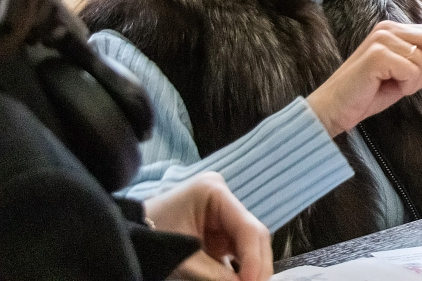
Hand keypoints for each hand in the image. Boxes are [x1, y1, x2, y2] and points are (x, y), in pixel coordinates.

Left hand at [143, 172, 270, 280]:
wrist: (120, 237)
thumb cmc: (147, 240)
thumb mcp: (181, 258)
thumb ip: (214, 275)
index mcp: (215, 192)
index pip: (248, 228)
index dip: (254, 260)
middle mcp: (224, 200)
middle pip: (254, 236)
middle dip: (257, 266)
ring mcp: (222, 216)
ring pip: (250, 245)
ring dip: (251, 269)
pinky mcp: (218, 232)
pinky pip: (237, 252)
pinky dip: (240, 270)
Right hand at [306, 21, 421, 136]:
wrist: (334, 108)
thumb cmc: (369, 92)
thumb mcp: (405, 72)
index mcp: (398, 28)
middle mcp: (391, 28)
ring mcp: (383, 39)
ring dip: (420, 82)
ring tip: (399, 86)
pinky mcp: (378, 55)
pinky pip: (414, 72)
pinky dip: (408, 87)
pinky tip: (390, 87)